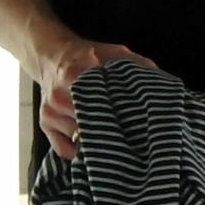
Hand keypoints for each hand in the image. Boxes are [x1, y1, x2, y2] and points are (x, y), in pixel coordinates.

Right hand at [35, 39, 149, 158]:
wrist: (52, 56)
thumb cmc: (87, 56)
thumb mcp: (113, 52)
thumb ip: (136, 65)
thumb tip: (159, 84)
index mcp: (77, 75)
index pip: (102, 105)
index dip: (123, 117)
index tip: (138, 125)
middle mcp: (60, 96)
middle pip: (91, 127)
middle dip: (112, 134)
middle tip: (131, 139)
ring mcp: (51, 113)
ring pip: (79, 141)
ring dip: (98, 143)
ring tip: (116, 141)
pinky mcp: (45, 125)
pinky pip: (65, 150)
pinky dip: (80, 152)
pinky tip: (93, 146)